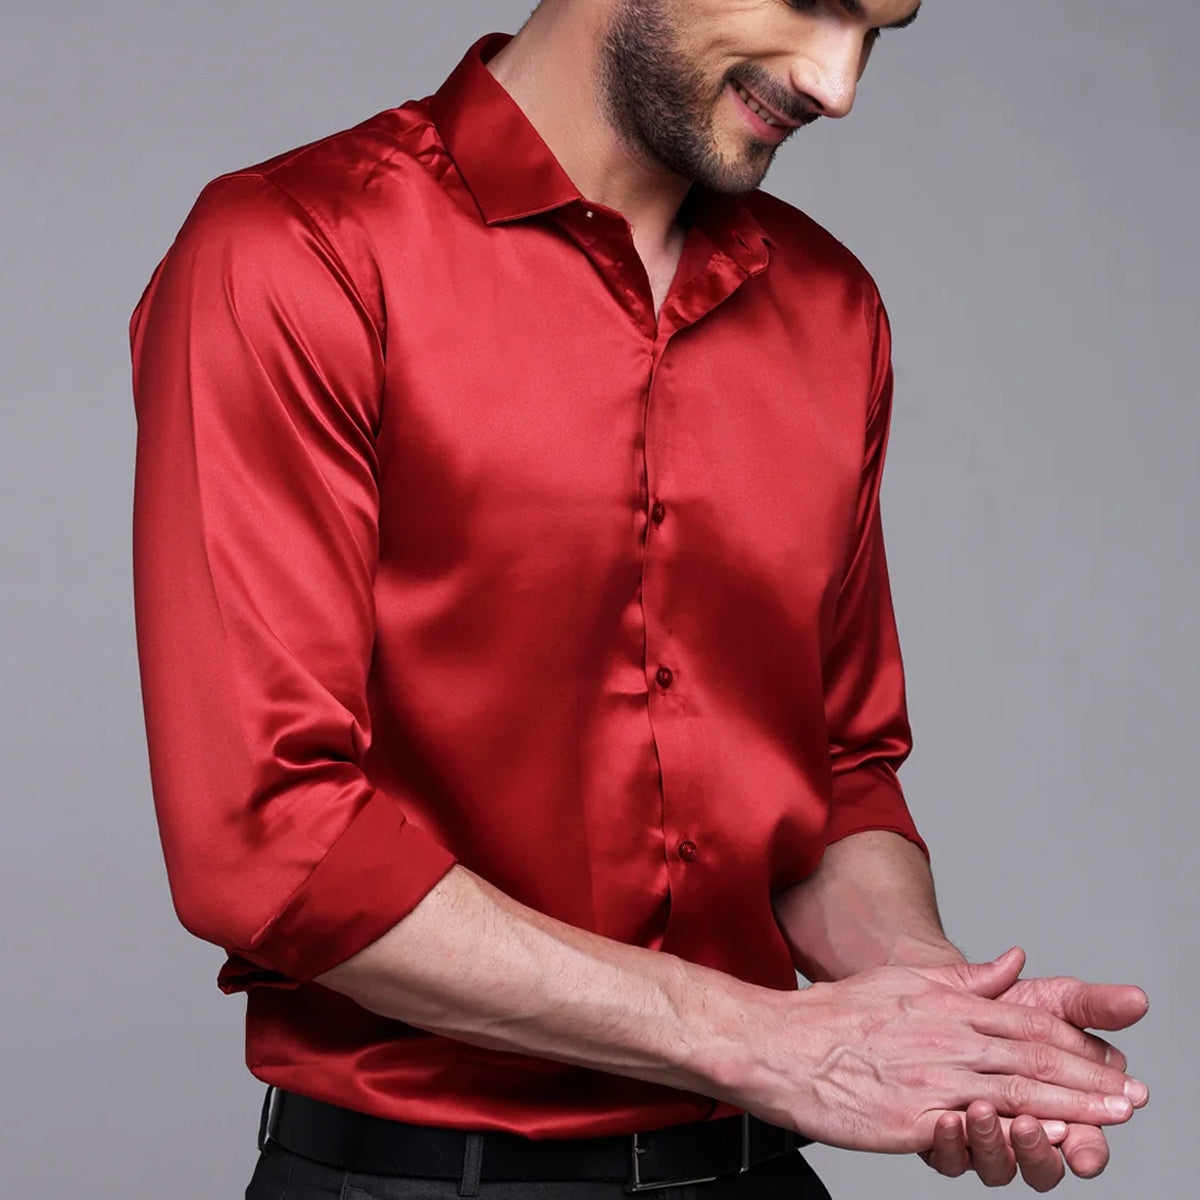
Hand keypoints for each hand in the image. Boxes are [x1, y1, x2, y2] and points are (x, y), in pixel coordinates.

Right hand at [723, 947, 1137, 1153]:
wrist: (783, 1046)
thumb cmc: (836, 1017)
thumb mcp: (904, 982)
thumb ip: (965, 979)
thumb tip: (1014, 962)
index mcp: (947, 1005)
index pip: (1027, 1026)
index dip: (1074, 1047)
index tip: (1110, 1063)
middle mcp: (948, 1038)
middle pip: (1034, 1059)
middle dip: (1090, 1081)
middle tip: (1135, 1098)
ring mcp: (933, 1077)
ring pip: (1017, 1091)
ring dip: (1072, 1107)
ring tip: (1113, 1119)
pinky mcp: (915, 1117)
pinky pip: (977, 1128)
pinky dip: (1019, 1134)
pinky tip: (1046, 1142)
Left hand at [921, 957, 1149, 1185]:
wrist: (941, 993)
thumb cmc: (1006, 1002)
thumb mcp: (1051, 998)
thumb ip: (1092, 1006)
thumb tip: (1137, 999)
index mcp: (1059, 1107)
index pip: (1083, 1142)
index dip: (1089, 1147)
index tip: (1085, 1148)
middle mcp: (1024, 1130)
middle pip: (1041, 1165)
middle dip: (1039, 1151)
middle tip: (1030, 1126)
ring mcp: (983, 1137)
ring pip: (996, 1166)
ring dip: (992, 1144)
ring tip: (983, 1110)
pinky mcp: (945, 1138)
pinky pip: (949, 1156)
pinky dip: (950, 1143)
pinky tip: (947, 1120)